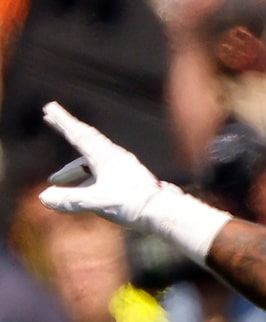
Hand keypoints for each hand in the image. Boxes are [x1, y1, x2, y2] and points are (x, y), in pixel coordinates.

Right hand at [39, 103, 177, 233]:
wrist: (166, 213)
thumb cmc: (133, 205)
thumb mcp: (98, 202)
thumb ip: (71, 199)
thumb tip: (44, 198)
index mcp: (105, 157)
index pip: (78, 135)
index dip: (62, 122)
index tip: (50, 107)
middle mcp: (115, 158)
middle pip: (85, 140)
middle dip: (66, 130)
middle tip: (51, 118)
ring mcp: (124, 168)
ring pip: (92, 161)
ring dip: (73, 168)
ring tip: (55, 180)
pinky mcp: (130, 181)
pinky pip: (102, 173)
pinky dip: (87, 178)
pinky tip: (81, 191)